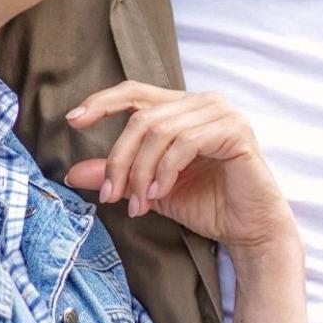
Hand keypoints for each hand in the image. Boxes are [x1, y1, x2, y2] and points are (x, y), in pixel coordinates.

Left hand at [64, 81, 297, 251]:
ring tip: (138, 203)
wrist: (249, 229)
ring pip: (159, 130)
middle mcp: (203, 102)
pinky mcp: (234, 131)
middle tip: (111, 195)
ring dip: (141, 172)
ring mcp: (221, 113)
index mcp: (183, 108)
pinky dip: (165, 169)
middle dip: (119, 159)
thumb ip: (120, 176)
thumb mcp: (151, 190)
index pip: (135, 93)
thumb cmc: (207, 205)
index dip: (102, 102)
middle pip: (141, 117)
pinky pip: (185, 142)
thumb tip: (74, 173)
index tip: (73, 121)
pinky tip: (161, 192)